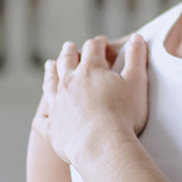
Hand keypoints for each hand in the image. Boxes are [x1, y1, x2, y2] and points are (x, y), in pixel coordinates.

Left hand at [32, 34, 148, 165]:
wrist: (102, 144)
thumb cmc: (124, 114)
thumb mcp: (137, 82)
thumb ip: (137, 58)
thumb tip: (138, 37)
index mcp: (90, 70)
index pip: (93, 48)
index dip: (98, 43)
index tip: (102, 42)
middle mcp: (68, 82)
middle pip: (66, 61)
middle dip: (69, 52)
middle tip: (70, 47)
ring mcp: (57, 104)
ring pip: (50, 84)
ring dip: (50, 73)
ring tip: (50, 67)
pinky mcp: (52, 128)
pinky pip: (43, 121)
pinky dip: (43, 118)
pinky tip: (43, 118)